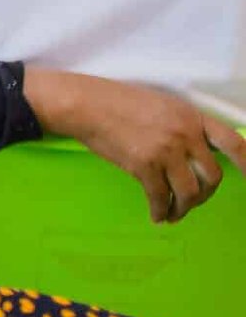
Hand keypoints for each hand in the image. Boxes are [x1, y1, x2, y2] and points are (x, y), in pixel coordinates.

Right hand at [24, 70, 245, 223]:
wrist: (86, 104)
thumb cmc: (118, 102)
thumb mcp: (161, 105)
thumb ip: (183, 125)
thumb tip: (196, 152)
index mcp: (191, 117)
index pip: (233, 142)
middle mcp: (184, 134)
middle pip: (212, 175)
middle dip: (206, 194)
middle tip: (193, 200)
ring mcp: (165, 151)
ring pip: (190, 192)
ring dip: (185, 208)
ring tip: (174, 213)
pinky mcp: (143, 166)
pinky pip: (161, 197)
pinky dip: (161, 211)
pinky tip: (157, 215)